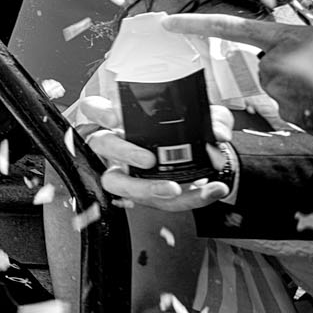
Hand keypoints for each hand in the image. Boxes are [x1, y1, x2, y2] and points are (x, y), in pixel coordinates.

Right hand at [77, 96, 236, 212]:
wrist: (198, 161)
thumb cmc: (186, 133)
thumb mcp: (202, 118)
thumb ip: (212, 119)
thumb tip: (218, 133)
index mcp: (120, 121)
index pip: (94, 110)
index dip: (99, 114)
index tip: (114, 119)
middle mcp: (114, 145)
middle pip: (102, 146)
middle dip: (124, 153)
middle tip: (148, 160)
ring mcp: (122, 172)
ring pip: (115, 182)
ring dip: (144, 187)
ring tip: (175, 189)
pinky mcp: (141, 195)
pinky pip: (154, 202)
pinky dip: (185, 199)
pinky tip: (208, 192)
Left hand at [156, 13, 312, 131]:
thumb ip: (297, 43)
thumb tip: (278, 51)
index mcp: (290, 38)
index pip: (232, 27)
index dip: (196, 24)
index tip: (168, 23)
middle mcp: (280, 63)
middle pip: (267, 69)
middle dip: (289, 73)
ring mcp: (284, 92)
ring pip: (280, 91)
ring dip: (300, 92)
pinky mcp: (292, 116)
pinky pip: (291, 111)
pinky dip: (307, 109)